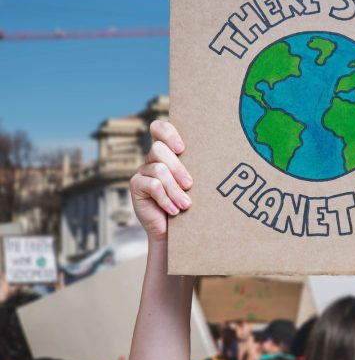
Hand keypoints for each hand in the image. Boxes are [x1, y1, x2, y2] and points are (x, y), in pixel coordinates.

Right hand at [129, 120, 192, 241]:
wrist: (174, 231)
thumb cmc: (189, 204)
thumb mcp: (193, 183)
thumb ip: (195, 167)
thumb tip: (214, 155)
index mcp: (167, 152)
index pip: (159, 128)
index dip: (168, 133)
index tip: (182, 148)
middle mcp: (152, 158)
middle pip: (159, 149)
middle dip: (177, 168)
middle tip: (190, 185)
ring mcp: (142, 171)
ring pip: (158, 169)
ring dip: (174, 189)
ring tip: (185, 204)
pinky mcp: (135, 186)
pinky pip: (151, 185)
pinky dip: (165, 199)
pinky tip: (174, 210)